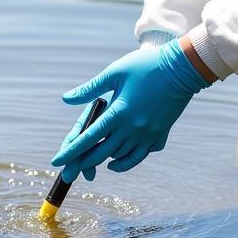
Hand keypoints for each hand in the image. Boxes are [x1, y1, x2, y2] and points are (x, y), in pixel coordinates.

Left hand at [52, 38, 208, 177]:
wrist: (182, 69)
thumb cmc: (145, 66)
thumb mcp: (114, 73)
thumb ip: (90, 89)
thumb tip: (66, 99)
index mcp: (119, 113)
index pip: (88, 138)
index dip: (70, 151)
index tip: (56, 161)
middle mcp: (133, 129)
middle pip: (102, 153)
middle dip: (83, 163)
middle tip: (68, 172)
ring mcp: (148, 135)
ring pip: (120, 158)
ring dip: (103, 161)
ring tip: (90, 162)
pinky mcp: (160, 135)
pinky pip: (139, 156)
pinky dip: (125, 162)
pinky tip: (115, 161)